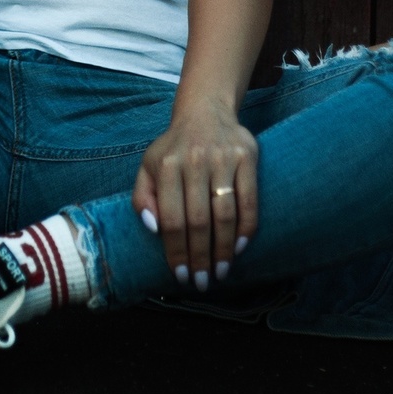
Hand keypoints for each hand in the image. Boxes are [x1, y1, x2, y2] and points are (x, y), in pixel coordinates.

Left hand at [132, 96, 258, 291]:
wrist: (205, 112)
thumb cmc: (173, 149)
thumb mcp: (148, 166)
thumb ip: (142, 197)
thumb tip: (152, 229)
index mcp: (166, 165)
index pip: (172, 218)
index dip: (176, 251)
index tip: (180, 275)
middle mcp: (194, 160)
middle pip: (199, 220)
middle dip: (200, 257)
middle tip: (201, 282)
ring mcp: (223, 158)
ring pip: (226, 213)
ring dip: (224, 249)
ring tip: (220, 272)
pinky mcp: (248, 156)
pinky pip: (250, 200)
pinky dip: (247, 228)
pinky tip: (240, 249)